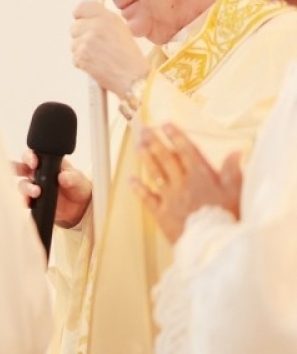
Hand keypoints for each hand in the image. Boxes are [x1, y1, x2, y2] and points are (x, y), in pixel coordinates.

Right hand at [14, 150, 92, 227]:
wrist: (80, 206)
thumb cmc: (77, 186)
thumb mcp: (78, 179)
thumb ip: (72, 177)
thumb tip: (63, 176)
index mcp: (46, 163)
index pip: (33, 155)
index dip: (29, 156)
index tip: (34, 162)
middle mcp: (37, 174)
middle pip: (20, 167)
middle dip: (17, 168)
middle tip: (23, 172)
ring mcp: (34, 187)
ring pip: (22, 184)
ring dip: (27, 187)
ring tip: (36, 192)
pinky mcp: (34, 201)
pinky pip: (25, 200)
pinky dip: (25, 201)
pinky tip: (28, 202)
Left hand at [71, 0, 149, 93]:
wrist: (133, 77)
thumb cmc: (128, 56)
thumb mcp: (120, 29)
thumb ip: (102, 20)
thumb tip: (84, 18)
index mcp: (107, 17)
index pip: (81, 7)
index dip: (80, 16)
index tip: (82, 21)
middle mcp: (96, 26)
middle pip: (74, 27)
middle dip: (81, 37)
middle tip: (96, 47)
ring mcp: (88, 40)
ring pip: (73, 43)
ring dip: (82, 51)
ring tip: (100, 57)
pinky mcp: (81, 55)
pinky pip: (75, 57)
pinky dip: (82, 63)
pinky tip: (97, 65)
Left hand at [131, 124, 242, 243]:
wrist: (213, 243)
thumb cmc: (229, 219)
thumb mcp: (237, 193)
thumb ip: (233, 171)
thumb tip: (235, 152)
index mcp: (200, 176)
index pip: (186, 151)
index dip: (176, 136)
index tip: (166, 125)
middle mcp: (182, 183)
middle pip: (166, 158)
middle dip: (155, 141)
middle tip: (144, 129)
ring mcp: (170, 197)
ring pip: (155, 172)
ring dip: (146, 158)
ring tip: (138, 146)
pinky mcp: (161, 213)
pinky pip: (147, 197)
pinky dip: (138, 188)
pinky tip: (131, 180)